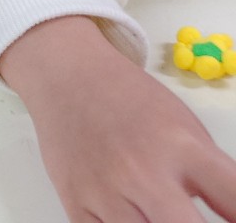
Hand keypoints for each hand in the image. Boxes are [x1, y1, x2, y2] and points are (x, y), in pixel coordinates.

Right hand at [0, 16, 235, 221]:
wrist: (65, 76)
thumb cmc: (131, 100)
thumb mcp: (187, 129)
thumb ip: (214, 181)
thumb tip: (232, 218)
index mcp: (183, 147)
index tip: (233, 219)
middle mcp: (144, 173)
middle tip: (189, 217)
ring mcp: (106, 193)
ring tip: (159, 213)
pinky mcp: (76, 206)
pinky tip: (130, 216)